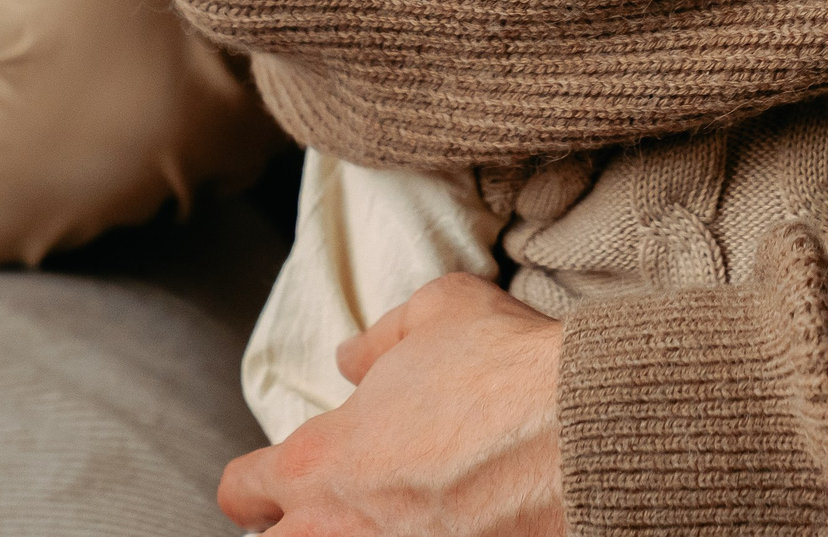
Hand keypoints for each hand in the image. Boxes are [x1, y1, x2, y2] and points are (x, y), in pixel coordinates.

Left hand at [219, 273, 562, 536]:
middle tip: (321, 515)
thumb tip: (352, 359)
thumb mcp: (438, 312)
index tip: (272, 486)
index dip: (255, 485)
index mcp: (322, 462)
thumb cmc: (509, 369)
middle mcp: (341, 530)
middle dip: (289, 531)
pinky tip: (444, 529)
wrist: (585, 432)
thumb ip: (379, 340)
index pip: (242, 491)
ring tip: (382, 524)